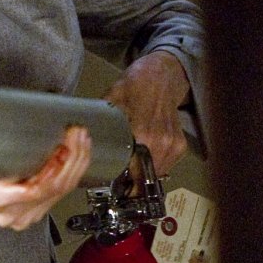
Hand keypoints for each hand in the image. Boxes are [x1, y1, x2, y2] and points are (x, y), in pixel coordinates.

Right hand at [0, 125, 91, 230]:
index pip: (34, 190)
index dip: (53, 170)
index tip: (62, 147)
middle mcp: (12, 213)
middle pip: (54, 189)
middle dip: (72, 159)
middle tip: (76, 135)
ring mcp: (27, 216)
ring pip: (62, 192)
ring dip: (77, 164)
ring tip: (81, 140)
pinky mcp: (37, 212)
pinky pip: (62, 194)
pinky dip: (73, 173)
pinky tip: (78, 155)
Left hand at [103, 51, 190, 175]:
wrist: (161, 76)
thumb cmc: (135, 86)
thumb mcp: (112, 99)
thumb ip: (101, 121)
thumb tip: (81, 136)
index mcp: (143, 135)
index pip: (133, 173)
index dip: (122, 184)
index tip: (114, 186)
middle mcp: (161, 143)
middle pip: (145, 177)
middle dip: (131, 181)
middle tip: (119, 180)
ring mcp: (173, 145)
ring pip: (157, 173)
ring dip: (144, 174)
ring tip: (131, 167)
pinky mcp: (180, 145)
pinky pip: (167, 164)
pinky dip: (155, 164)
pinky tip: (144, 155)